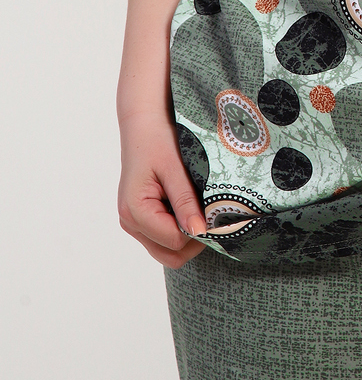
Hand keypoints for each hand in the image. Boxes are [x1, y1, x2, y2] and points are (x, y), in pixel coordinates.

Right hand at [118, 111, 206, 267]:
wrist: (144, 124)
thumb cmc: (158, 140)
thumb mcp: (175, 168)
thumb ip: (185, 201)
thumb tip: (198, 231)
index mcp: (134, 210)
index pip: (175, 242)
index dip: (199, 231)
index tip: (215, 212)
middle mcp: (129, 222)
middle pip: (171, 255)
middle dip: (194, 241)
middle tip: (210, 214)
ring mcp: (133, 223)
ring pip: (167, 250)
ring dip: (187, 236)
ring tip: (197, 207)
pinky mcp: (140, 219)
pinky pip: (163, 238)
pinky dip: (179, 229)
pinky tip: (187, 206)